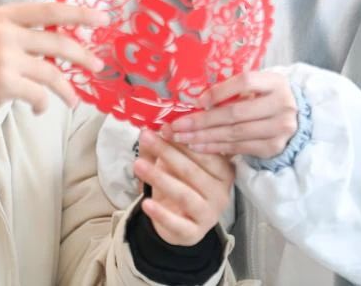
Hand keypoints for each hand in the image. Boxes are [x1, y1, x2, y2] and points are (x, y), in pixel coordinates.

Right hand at [0, 3, 107, 125]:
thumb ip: (26, 32)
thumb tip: (69, 38)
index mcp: (5, 15)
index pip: (50, 10)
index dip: (80, 13)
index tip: (103, 19)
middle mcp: (4, 32)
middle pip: (57, 42)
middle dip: (83, 55)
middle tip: (97, 66)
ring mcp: (3, 57)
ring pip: (52, 72)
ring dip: (67, 89)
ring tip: (73, 100)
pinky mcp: (4, 83)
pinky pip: (39, 94)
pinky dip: (44, 104)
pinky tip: (39, 109)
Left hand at [133, 129, 233, 245]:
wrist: (179, 222)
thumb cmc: (181, 184)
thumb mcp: (174, 163)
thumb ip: (164, 145)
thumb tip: (148, 127)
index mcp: (223, 171)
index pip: (204, 152)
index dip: (182, 139)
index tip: (164, 127)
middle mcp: (221, 193)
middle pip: (192, 171)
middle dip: (167, 152)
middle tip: (146, 138)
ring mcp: (209, 215)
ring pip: (184, 195)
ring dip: (159, 178)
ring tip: (138, 164)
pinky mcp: (194, 233)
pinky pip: (177, 224)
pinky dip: (161, 214)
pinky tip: (146, 203)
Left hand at [163, 71, 297, 158]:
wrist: (295, 118)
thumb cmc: (266, 97)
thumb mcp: (258, 85)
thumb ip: (234, 87)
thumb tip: (195, 96)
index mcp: (275, 82)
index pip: (245, 82)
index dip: (220, 91)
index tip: (199, 100)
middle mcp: (281, 105)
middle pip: (236, 113)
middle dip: (203, 120)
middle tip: (178, 125)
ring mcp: (279, 129)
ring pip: (235, 133)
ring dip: (204, 137)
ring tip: (182, 138)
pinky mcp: (273, 147)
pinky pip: (238, 148)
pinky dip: (216, 148)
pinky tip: (198, 146)